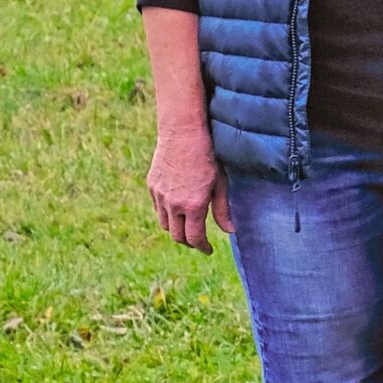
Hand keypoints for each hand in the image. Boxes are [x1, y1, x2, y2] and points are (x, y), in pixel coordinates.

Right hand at [147, 123, 230, 252]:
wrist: (182, 133)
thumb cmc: (207, 156)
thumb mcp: (220, 183)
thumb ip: (222, 210)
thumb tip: (230, 231)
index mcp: (193, 205)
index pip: (194, 238)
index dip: (202, 247)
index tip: (208, 249)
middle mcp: (174, 204)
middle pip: (177, 236)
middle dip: (189, 242)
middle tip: (199, 240)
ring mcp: (160, 196)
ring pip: (165, 224)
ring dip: (176, 229)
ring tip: (188, 225)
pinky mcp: (152, 187)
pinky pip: (158, 209)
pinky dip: (167, 214)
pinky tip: (178, 208)